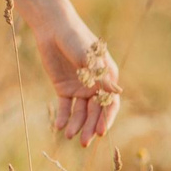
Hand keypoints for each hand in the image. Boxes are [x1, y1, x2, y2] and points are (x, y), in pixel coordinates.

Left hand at [38, 27, 120, 147]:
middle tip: (84, 142)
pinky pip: (65, 106)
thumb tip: (117, 94)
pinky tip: (58, 126)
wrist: (53, 28)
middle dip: (91, 127)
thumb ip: (100, 77)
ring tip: (68, 135)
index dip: (106, 119)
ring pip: (80, 112)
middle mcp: (96, 86)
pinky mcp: (64, 88)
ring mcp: (80, 88)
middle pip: (95, 112)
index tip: (101, 132)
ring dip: (76, 125)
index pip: (110, 104)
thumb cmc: (76, 39)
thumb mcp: (88, 58)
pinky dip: (63, 116)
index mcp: (107, 78)